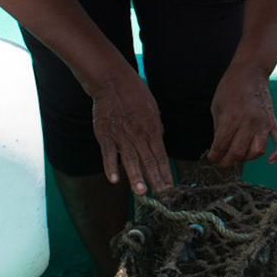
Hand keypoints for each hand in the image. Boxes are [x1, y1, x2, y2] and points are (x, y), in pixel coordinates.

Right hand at [88, 65, 170, 194]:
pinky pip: (109, 153)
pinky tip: (114, 179)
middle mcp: (139, 134)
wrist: (112, 81)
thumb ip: (155, 129)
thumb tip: (159, 144)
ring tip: (142, 192)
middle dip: (156, 179)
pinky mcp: (105, 134)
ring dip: (136, 176)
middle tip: (162, 196)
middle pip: (149, 160)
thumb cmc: (134, 93)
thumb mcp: (153, 109)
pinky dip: (111, 166)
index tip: (170, 188)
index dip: (166, 172)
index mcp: (152, 129)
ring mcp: (122, 135)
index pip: (161, 155)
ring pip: (131, 159)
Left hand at [206, 62, 276, 168]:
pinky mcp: (273, 122)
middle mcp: (248, 122)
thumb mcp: (216, 107)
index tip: (212, 158)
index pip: (221, 146)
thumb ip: (218, 128)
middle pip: (238, 152)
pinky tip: (269, 160)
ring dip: (247, 158)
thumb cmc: (230, 88)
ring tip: (240, 156)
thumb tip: (219, 147)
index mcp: (231, 117)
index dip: (214, 156)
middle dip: (227, 162)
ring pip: (257, 151)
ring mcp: (263, 123)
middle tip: (222, 163)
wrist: (250, 72)